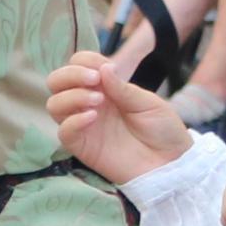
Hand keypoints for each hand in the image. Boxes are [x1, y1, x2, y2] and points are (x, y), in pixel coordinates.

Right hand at [46, 48, 196, 186]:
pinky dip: (73, 120)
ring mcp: (83, 125)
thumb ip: (123, 88)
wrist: (171, 163)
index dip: (85, 61)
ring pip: (54, 104)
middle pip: (56, 81)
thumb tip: (103, 68)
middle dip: (70, 74)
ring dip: (71, 96)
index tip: (103, 69)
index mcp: (105, 88)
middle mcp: (88, 103)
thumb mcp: (148, 103)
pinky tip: (93, 117)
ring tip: (98, 101)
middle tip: (94, 80)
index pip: (78, 64)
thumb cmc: (163, 130)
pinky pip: (63, 131)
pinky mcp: (81, 146)